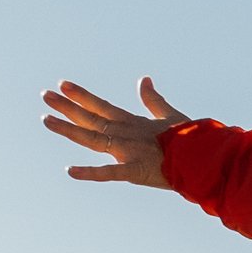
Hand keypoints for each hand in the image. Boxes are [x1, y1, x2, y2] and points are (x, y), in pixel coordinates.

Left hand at [42, 76, 194, 188]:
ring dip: (68, 129)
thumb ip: (153, 100)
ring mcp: (128, 151)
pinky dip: (90, 173)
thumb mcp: (169, 116)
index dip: (81, 96)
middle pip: (90, 118)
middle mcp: (125, 134)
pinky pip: (109, 173)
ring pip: (91, 139)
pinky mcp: (135, 171)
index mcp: (133, 123)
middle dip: (66, 106)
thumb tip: (143, 79)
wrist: (206, 158)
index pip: (102, 106)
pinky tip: (70, 170)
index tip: (62, 84)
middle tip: (45, 95)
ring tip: (46, 120)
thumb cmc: (191, 139)